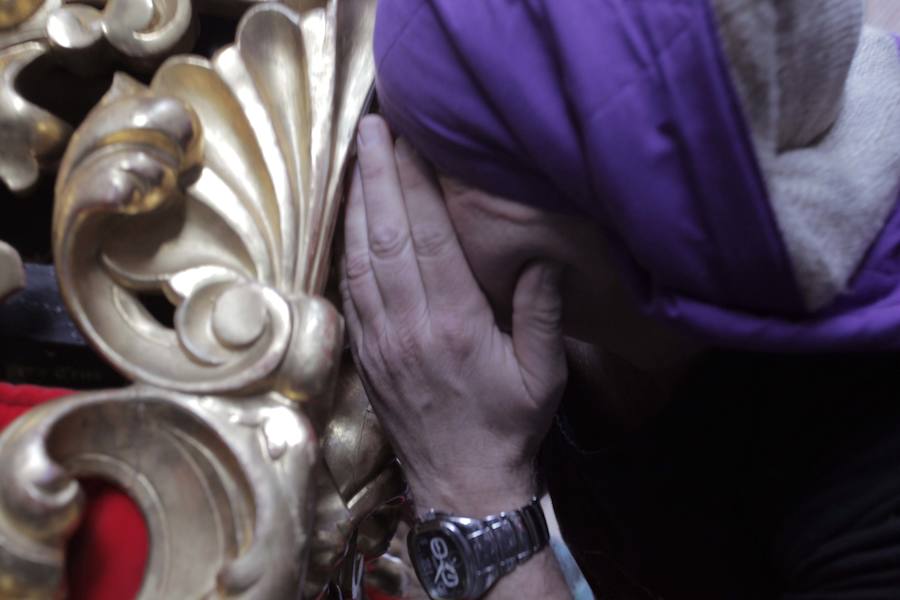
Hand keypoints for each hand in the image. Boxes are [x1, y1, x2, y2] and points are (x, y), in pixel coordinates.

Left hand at [340, 115, 566, 515]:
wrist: (463, 483)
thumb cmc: (509, 426)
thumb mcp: (544, 374)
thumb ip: (542, 313)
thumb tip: (540, 255)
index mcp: (454, 326)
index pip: (428, 239)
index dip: (415, 185)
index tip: (408, 141)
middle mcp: (409, 327)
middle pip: (385, 238)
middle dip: (377, 177)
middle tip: (371, 129)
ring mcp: (380, 341)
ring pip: (359, 259)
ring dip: (358, 204)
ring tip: (357, 159)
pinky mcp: (366, 353)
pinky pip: (349, 289)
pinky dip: (347, 247)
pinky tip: (351, 219)